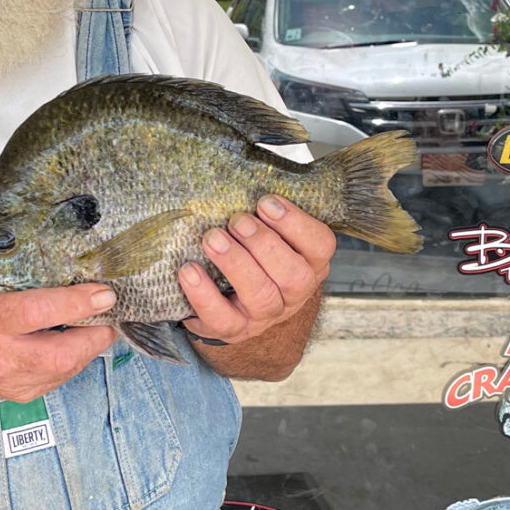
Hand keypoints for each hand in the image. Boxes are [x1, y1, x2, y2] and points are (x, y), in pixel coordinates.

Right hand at [0, 276, 118, 403]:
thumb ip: (18, 271)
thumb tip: (69, 261)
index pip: (37, 313)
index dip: (76, 303)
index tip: (103, 294)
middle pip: (60, 354)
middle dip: (95, 335)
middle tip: (109, 315)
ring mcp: (6, 379)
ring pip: (65, 370)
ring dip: (87, 347)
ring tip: (94, 326)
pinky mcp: (17, 393)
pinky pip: (57, 379)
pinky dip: (71, 360)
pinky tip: (70, 343)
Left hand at [180, 194, 335, 343]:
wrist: (232, 305)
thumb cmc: (252, 259)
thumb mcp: (268, 235)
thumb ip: (264, 215)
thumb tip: (242, 180)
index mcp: (308, 263)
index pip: (321, 246)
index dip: (296, 223)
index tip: (266, 201)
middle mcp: (293, 293)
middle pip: (293, 275)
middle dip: (264, 243)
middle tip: (237, 220)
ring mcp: (264, 315)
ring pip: (260, 295)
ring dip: (236, 263)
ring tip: (211, 238)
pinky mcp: (232, 329)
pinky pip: (221, 318)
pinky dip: (203, 294)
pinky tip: (188, 270)